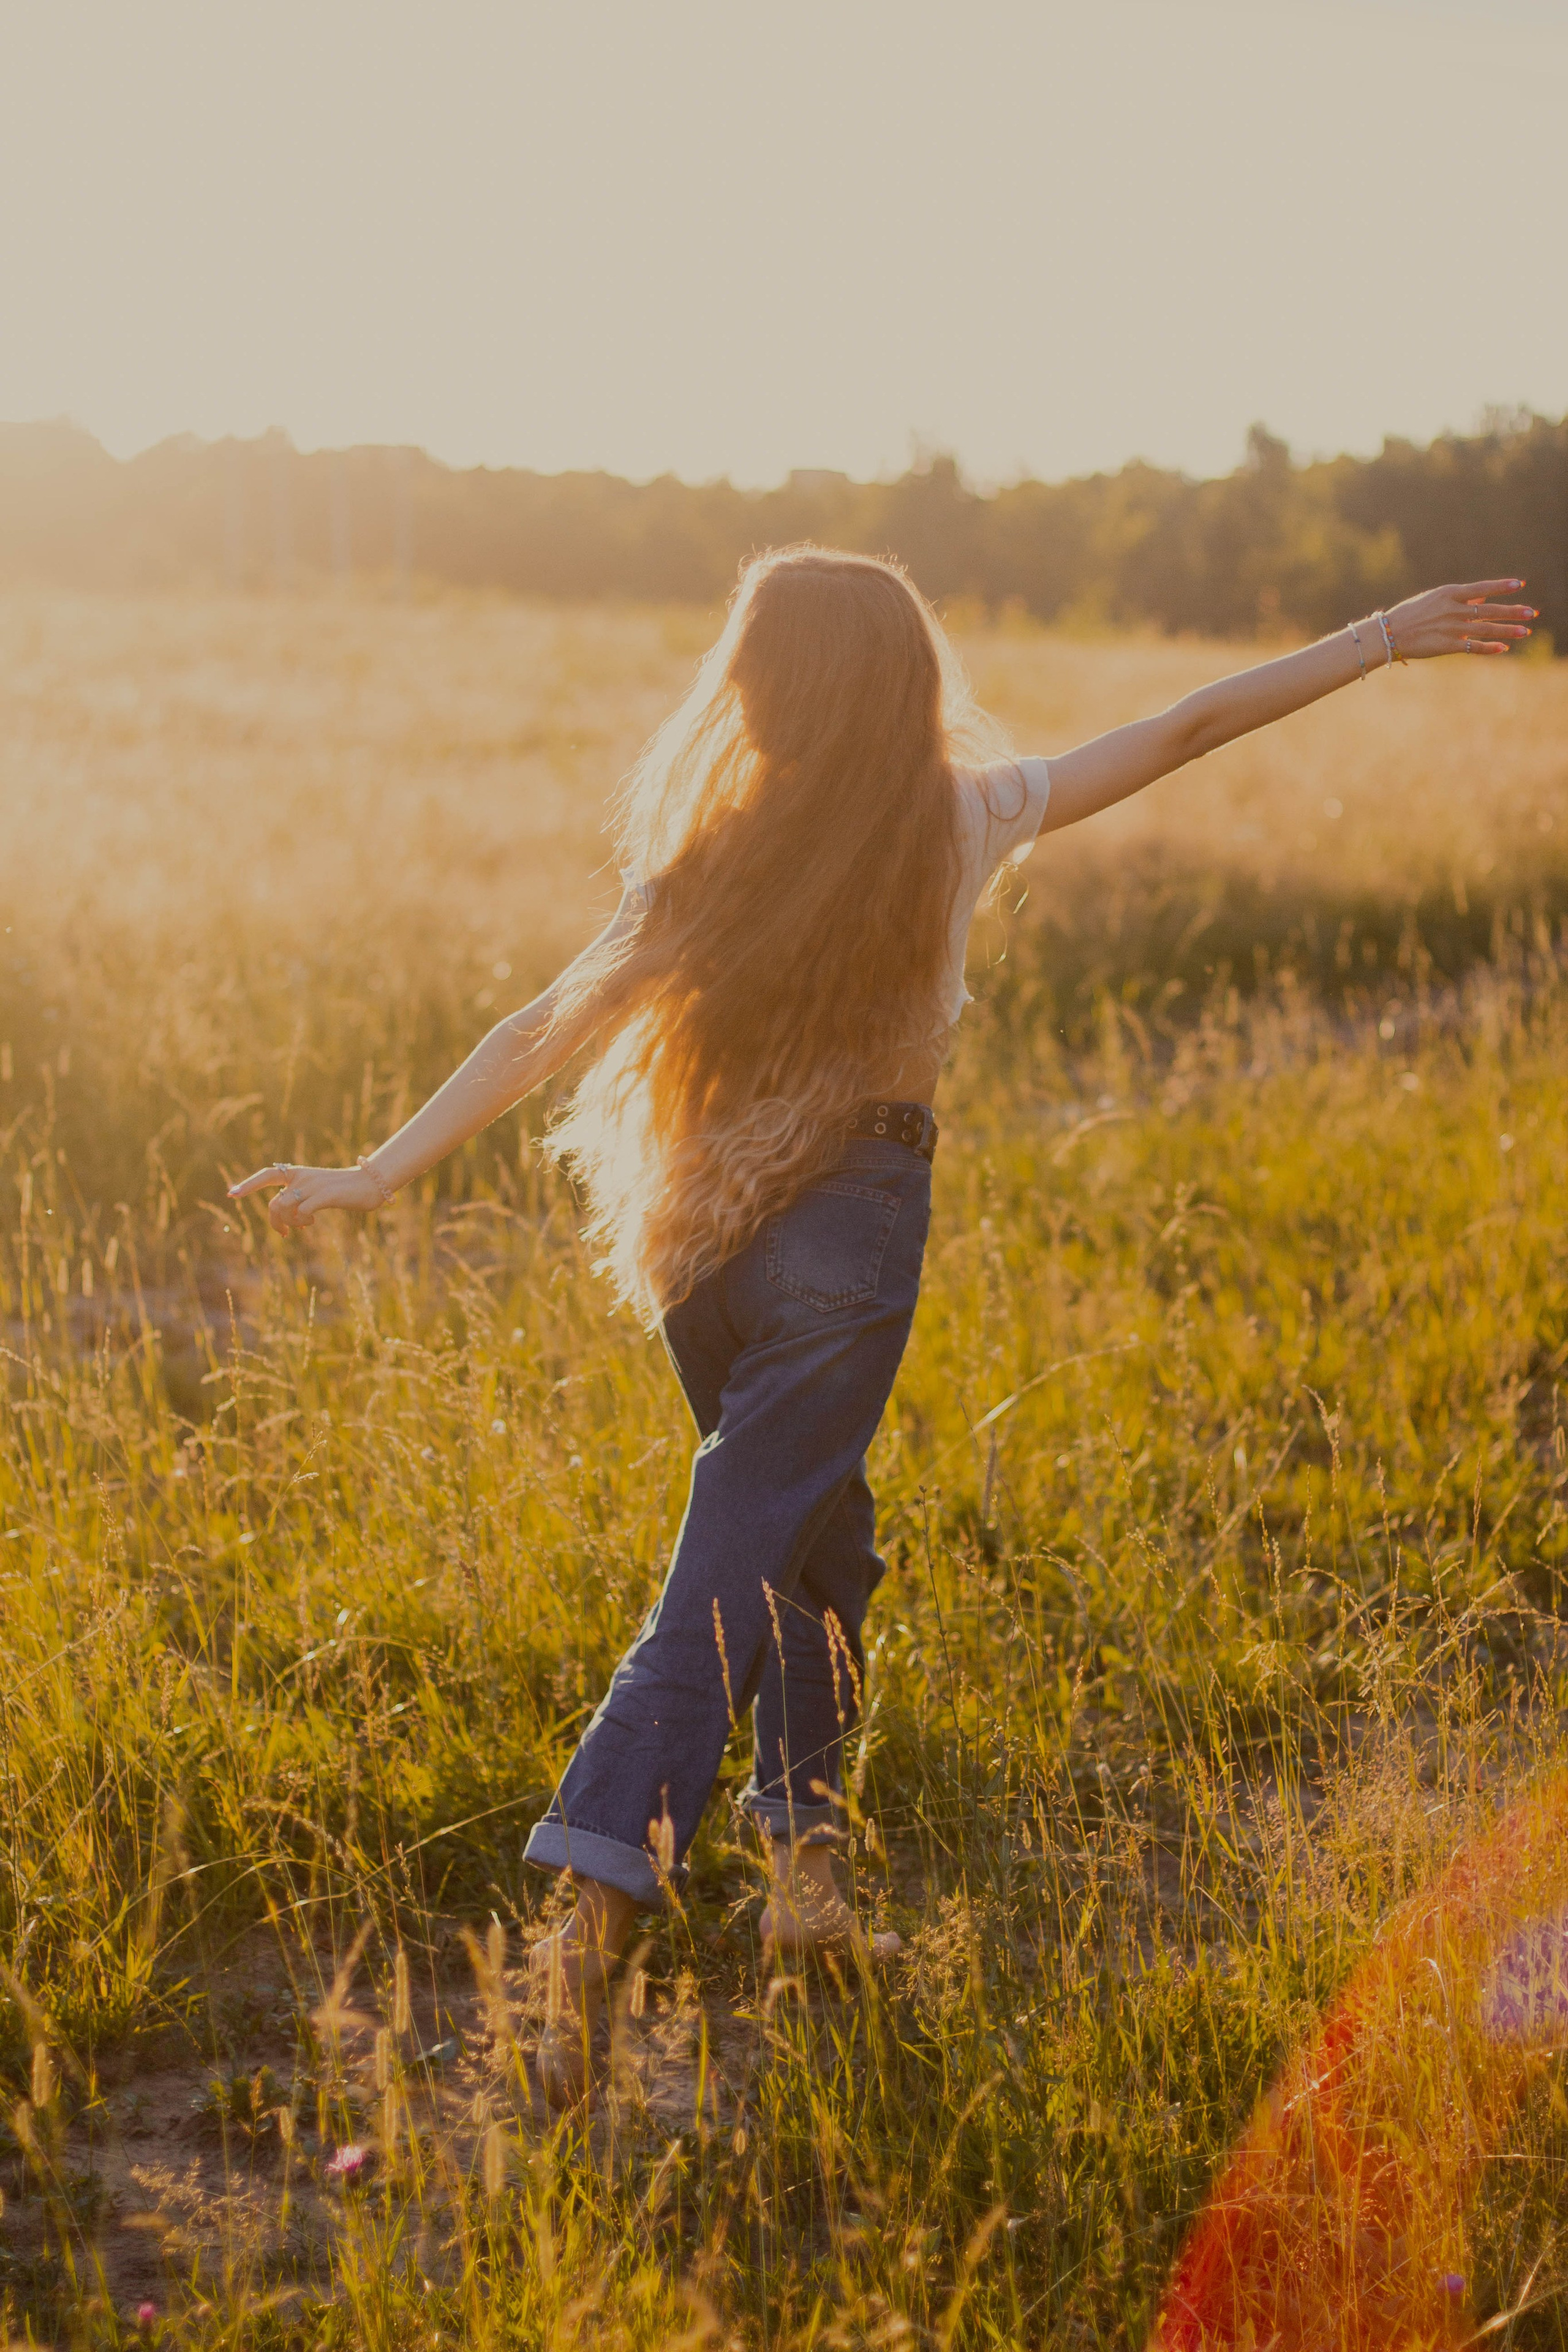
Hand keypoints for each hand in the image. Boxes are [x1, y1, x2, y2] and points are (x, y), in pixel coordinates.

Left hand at [227, 1160, 385, 1234]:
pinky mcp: (323, 1195)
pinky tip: (313, 1222)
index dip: (248, 1184)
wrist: (370, 1182)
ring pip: (284, 1208)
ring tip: (305, 1225)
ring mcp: (312, 1185)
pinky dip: (302, 1221)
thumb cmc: (344, 1189)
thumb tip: (284, 1214)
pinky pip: (301, 1212)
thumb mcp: (318, 1189)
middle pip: (274, 1202)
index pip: (267, 1175)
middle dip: (273, 1222)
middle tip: (283, 1234)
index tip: (231, 1194)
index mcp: (298, 1173)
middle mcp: (301, 1177)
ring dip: (290, 1223)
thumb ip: (301, 1195)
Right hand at [1383, 579, 1534, 660]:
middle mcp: (1453, 610)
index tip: (1520, 584)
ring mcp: (1451, 628)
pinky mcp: (1447, 646)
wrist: (1388, 634)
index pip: (1482, 588)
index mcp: (1449, 594)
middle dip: (1513, 612)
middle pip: (1490, 610)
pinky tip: (1503, 648)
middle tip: (1531, 613)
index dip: (1502, 587)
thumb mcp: (1434, 599)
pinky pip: (1473, 647)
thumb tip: (1482, 598)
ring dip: (1508, 630)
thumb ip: (1459, 599)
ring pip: (1486, 629)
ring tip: (1526, 631)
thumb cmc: (1410, 614)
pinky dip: (1489, 648)